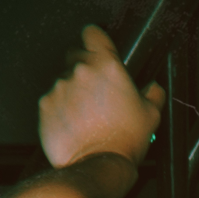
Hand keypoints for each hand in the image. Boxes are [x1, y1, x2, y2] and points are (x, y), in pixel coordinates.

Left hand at [38, 24, 165, 168]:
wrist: (97, 164)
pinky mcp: (45, 106)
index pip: (93, 32)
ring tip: (86, 115)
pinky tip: (74, 124)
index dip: (95, 40)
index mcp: (107, 66)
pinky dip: (59, 109)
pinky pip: (51, 101)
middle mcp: (80, 71)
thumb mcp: (151, 115)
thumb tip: (153, 88)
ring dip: (72, 92)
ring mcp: (59, 88)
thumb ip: (153, 93)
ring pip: (63, 80)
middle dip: (84, 69)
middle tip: (96, 92)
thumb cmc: (123, 141)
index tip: (98, 48)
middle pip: (75, 55)